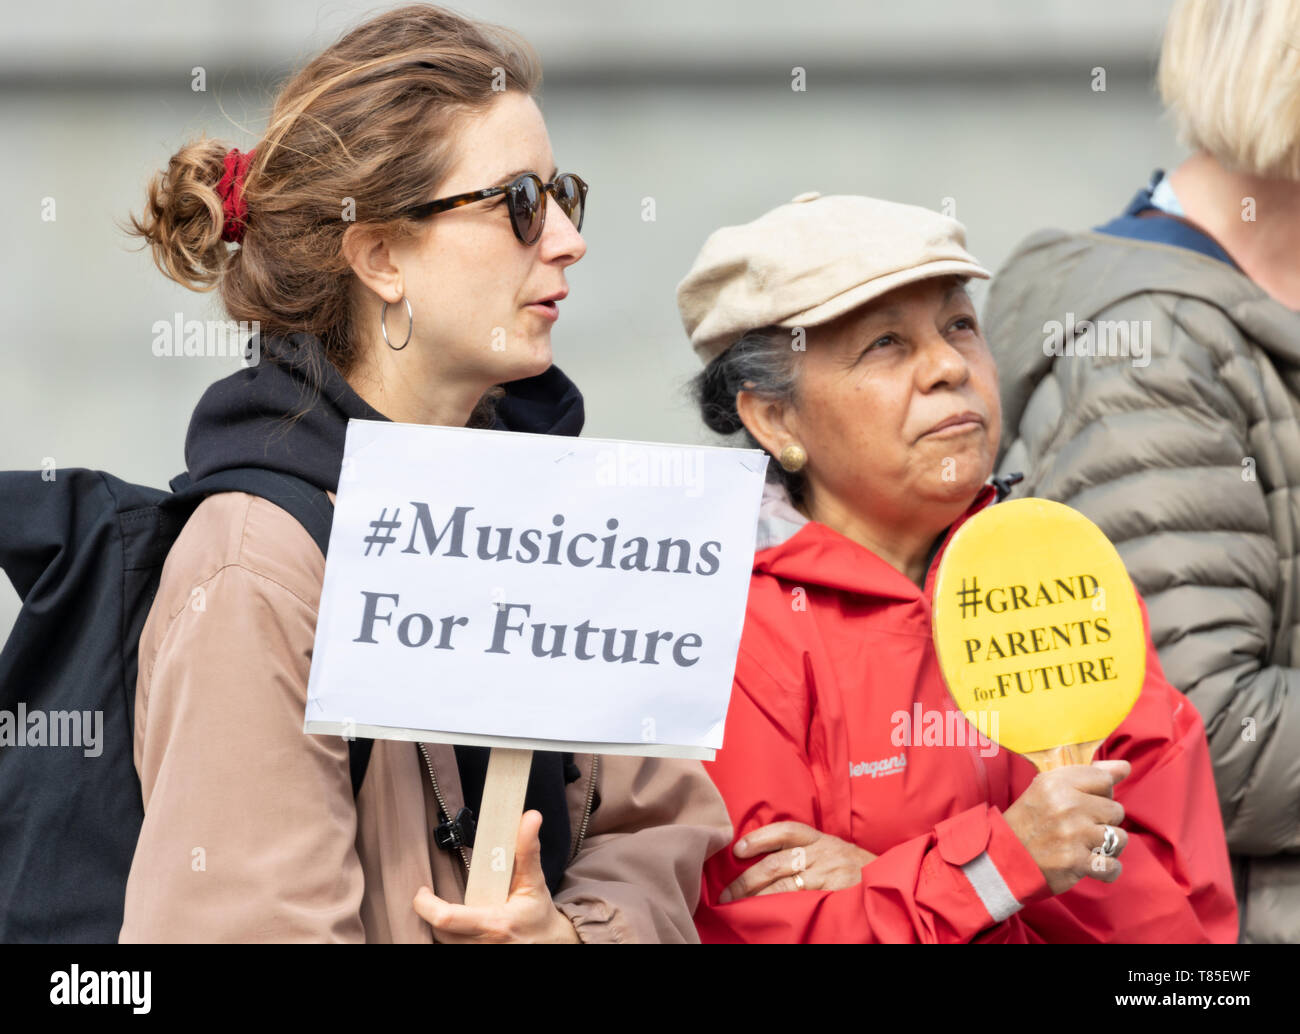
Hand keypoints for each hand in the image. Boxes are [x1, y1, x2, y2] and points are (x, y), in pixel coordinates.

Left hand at [412, 810, 579, 942]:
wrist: (553, 944)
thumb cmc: (539, 914)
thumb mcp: (534, 881)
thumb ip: (528, 849)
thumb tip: (531, 816)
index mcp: (495, 924)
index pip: (446, 918)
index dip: (426, 905)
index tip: (422, 891)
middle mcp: (485, 945)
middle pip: (439, 932)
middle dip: (432, 913)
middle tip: (432, 897)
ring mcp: (481, 955)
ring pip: (443, 943)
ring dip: (441, 926)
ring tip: (445, 910)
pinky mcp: (478, 960)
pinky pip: (453, 948)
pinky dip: (450, 936)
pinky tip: (456, 926)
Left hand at [717, 821, 876, 901]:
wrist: (892, 884)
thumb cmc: (854, 868)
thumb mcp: (832, 851)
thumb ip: (804, 852)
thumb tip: (762, 861)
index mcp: (820, 839)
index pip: (785, 831)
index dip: (759, 838)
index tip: (737, 849)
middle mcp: (823, 853)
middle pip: (776, 863)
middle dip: (747, 880)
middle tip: (727, 895)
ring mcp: (830, 875)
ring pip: (785, 886)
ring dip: (758, 898)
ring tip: (739, 908)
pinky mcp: (836, 895)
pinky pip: (803, 903)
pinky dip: (783, 910)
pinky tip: (768, 917)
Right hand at [1002, 759, 1130, 895]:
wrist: (1003, 858)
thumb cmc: (1029, 821)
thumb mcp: (1048, 788)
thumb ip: (1088, 775)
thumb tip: (1125, 766)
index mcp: (1057, 782)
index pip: (1104, 779)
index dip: (1099, 794)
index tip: (1083, 804)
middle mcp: (1067, 805)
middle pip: (1116, 810)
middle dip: (1102, 821)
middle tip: (1079, 828)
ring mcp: (1073, 834)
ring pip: (1120, 838)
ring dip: (1107, 846)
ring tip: (1087, 846)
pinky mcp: (1076, 862)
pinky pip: (1113, 866)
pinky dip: (1107, 869)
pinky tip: (1092, 865)